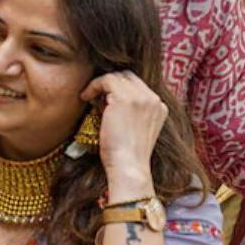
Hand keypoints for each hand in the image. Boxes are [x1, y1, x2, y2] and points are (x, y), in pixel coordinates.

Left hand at [80, 71, 167, 198]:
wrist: (129, 167)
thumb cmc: (126, 156)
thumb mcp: (133, 130)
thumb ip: (129, 113)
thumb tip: (105, 100)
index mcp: (159, 108)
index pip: (138, 86)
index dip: (118, 89)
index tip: (103, 100)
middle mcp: (154, 100)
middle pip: (129, 77)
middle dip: (111, 83)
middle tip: (95, 96)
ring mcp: (142, 97)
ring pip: (118, 76)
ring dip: (101, 84)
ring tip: (89, 98)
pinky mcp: (126, 99)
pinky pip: (107, 80)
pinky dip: (94, 86)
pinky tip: (85, 97)